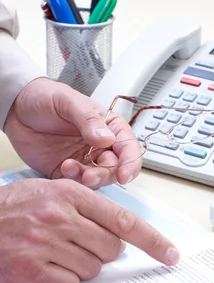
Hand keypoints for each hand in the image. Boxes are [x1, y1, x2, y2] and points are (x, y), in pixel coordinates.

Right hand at [0, 177, 178, 282]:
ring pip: (93, 268)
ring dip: (82, 266)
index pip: (124, 220)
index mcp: (69, 193)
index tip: (172, 255)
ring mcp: (46, 244)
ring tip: (56, 253)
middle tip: (80, 245)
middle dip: (104, 252)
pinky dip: (65, 280)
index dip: (153, 240)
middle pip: (112, 249)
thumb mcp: (49, 191)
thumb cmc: (12, 209)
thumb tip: (121, 234)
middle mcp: (60, 217)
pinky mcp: (34, 271)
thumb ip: (86, 208)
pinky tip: (46, 267)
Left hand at [4, 77, 139, 187]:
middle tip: (90, 176)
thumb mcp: (67, 101)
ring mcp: (86, 161)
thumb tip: (107, 138)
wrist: (14, 109)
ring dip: (89, 179)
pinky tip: (64, 167)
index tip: (124, 175)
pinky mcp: (69, 172)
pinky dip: (74, 181)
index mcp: (109, 127)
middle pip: (116, 169)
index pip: (129, 148)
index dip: (130, 164)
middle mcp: (101, 146)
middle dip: (106, 175)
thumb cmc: (43, 98)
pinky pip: (79, 184)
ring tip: (71, 168)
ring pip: (99, 179)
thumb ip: (88, 120)